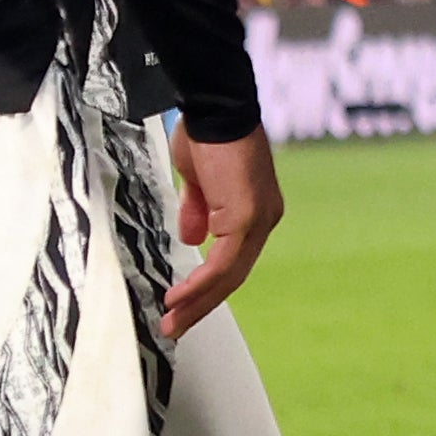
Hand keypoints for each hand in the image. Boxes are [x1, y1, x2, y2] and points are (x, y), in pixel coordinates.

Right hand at [161, 122, 280, 339]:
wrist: (214, 108)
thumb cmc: (204, 134)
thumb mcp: (197, 181)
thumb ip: (198, 211)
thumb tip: (192, 241)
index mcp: (254, 210)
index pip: (232, 259)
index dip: (206, 285)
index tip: (181, 303)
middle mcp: (264, 219)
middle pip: (233, 276)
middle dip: (201, 304)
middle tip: (175, 327)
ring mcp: (258, 220)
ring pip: (228, 276)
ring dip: (197, 302)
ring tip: (172, 322)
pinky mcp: (247, 218)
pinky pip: (222, 263)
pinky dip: (199, 284)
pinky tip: (178, 298)